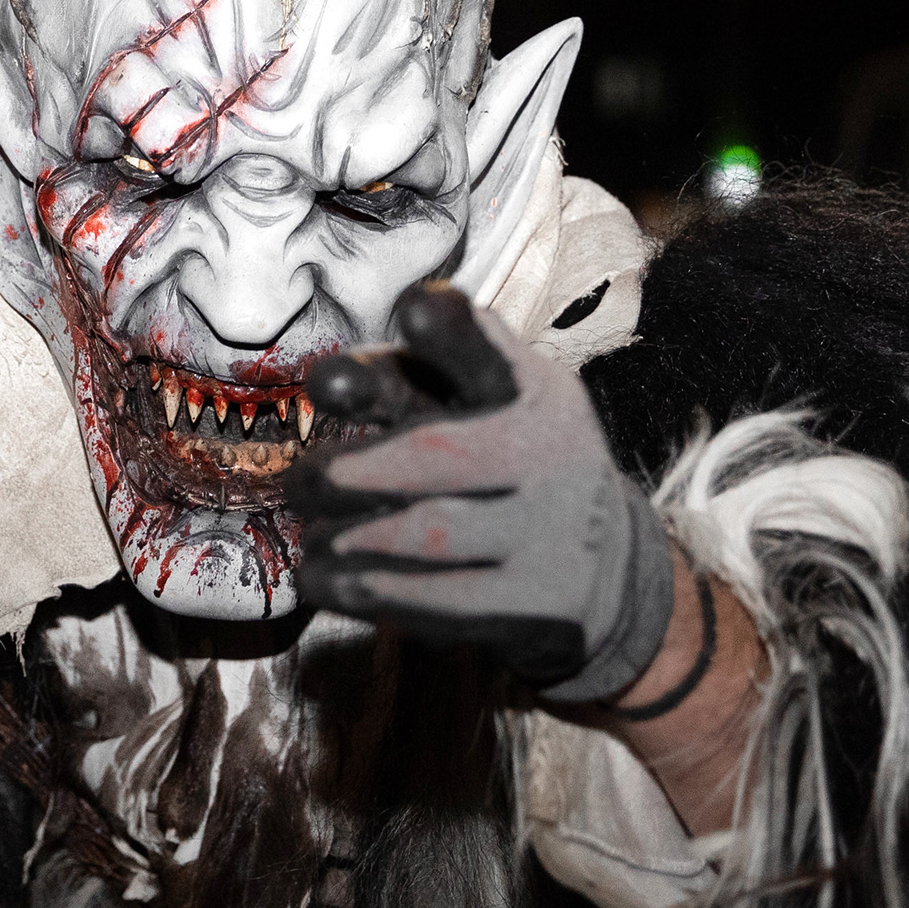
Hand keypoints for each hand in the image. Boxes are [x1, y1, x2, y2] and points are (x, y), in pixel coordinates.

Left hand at [290, 283, 673, 705]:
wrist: (608, 570)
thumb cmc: (507, 472)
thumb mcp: (479, 410)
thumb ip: (408, 383)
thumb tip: (328, 378)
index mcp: (530, 390)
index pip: (484, 350)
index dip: (450, 327)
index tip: (412, 307)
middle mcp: (551, 451)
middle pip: (437, 450)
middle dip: (351, 470)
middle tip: (300, 484)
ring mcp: (557, 529)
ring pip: (429, 533)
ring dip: (349, 538)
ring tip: (312, 541)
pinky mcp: (546, 600)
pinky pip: (444, 599)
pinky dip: (377, 592)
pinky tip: (332, 585)